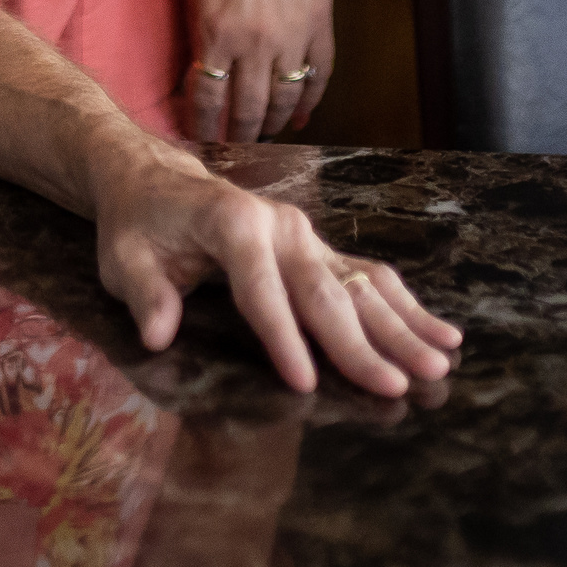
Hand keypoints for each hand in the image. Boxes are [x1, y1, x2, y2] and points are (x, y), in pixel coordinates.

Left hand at [90, 141, 458, 396]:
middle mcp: (281, 226)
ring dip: (401, 327)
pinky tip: (443, 335)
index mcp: (231, 222)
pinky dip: (408, 307)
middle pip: (323, 289)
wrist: (154, 179)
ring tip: (439, 365)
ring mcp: (306, 236)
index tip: (304, 383)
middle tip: (396, 387)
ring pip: (362, 283)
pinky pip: (370, 277)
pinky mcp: (318, 249)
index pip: (259, 287)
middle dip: (360, 342)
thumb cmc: (138, 225)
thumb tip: (157, 334)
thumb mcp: (122, 258)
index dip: (281, 335)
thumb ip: (143, 294)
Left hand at [176, 0, 332, 143]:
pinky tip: (300, 118)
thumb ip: (198, 25)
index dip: (201, 123)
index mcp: (218, 30)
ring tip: (258, 140)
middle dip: (235, 135)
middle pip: (246, 107)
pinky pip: (319, 75)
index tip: (196, 138)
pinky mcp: (322, 22)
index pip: (207, 95)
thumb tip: (201, 62)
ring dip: (270, 124)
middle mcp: (257, 42)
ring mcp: (295, 35)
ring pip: (283, 98)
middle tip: (228, 152)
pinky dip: (309, 101)